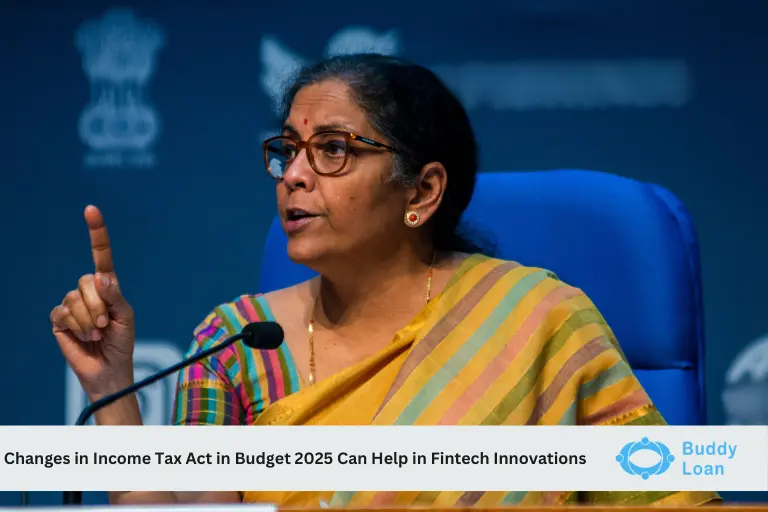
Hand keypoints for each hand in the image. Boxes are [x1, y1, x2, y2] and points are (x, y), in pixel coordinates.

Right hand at [50, 206, 135, 398]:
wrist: (109, 368)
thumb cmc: (122, 341)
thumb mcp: (126, 317)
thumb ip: (115, 296)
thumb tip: (100, 277)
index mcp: (108, 285)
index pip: (101, 255)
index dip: (96, 232)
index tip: (91, 209)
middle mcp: (88, 290)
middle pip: (87, 281)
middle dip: (99, 306)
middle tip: (106, 325)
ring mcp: (72, 304)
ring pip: (74, 299)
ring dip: (89, 321)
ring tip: (96, 334)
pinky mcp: (59, 319)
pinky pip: (62, 313)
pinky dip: (76, 327)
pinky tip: (82, 337)